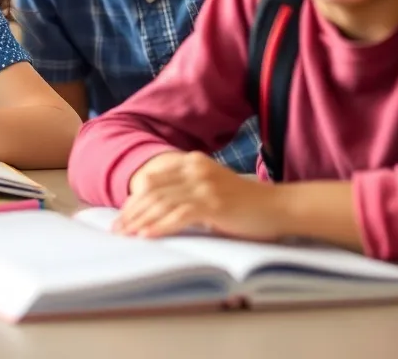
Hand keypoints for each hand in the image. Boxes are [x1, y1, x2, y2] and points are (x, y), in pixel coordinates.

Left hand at [117, 151, 283, 241]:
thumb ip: (186, 190)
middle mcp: (195, 169)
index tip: (122, 216)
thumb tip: (155, 207)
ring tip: (126, 235)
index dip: (134, 198)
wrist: (280, 207)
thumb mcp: (210, 188)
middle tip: (117, 229)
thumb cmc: (245, 203)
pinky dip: (159, 226)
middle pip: (152, 191)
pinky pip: (178, 215)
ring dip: (140, 221)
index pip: (152, 179)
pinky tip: (147, 236)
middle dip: (132, 212)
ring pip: (161, 202)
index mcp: (191, 161)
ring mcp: (204, 185)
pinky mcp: (213, 203)